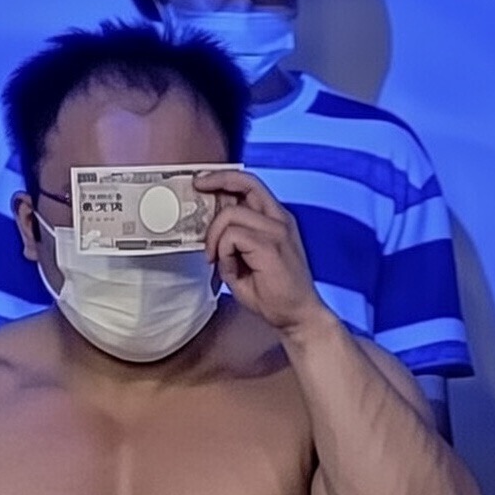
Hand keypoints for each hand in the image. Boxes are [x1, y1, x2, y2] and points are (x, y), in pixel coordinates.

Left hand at [196, 169, 322, 330]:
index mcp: (276, 219)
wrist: (297, 316)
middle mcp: (279, 219)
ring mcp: (277, 230)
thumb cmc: (272, 294)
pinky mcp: (271, 245)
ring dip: (215, 238)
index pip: (250, 184)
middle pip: (244, 183)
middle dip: (215, 184)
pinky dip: (224, 253)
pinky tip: (231, 270)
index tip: (201, 182)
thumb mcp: (244, 261)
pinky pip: (232, 236)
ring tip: (216, 260)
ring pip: (231, 213)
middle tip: (197, 197)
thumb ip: (231, 243)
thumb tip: (207, 231)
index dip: (224, 178)